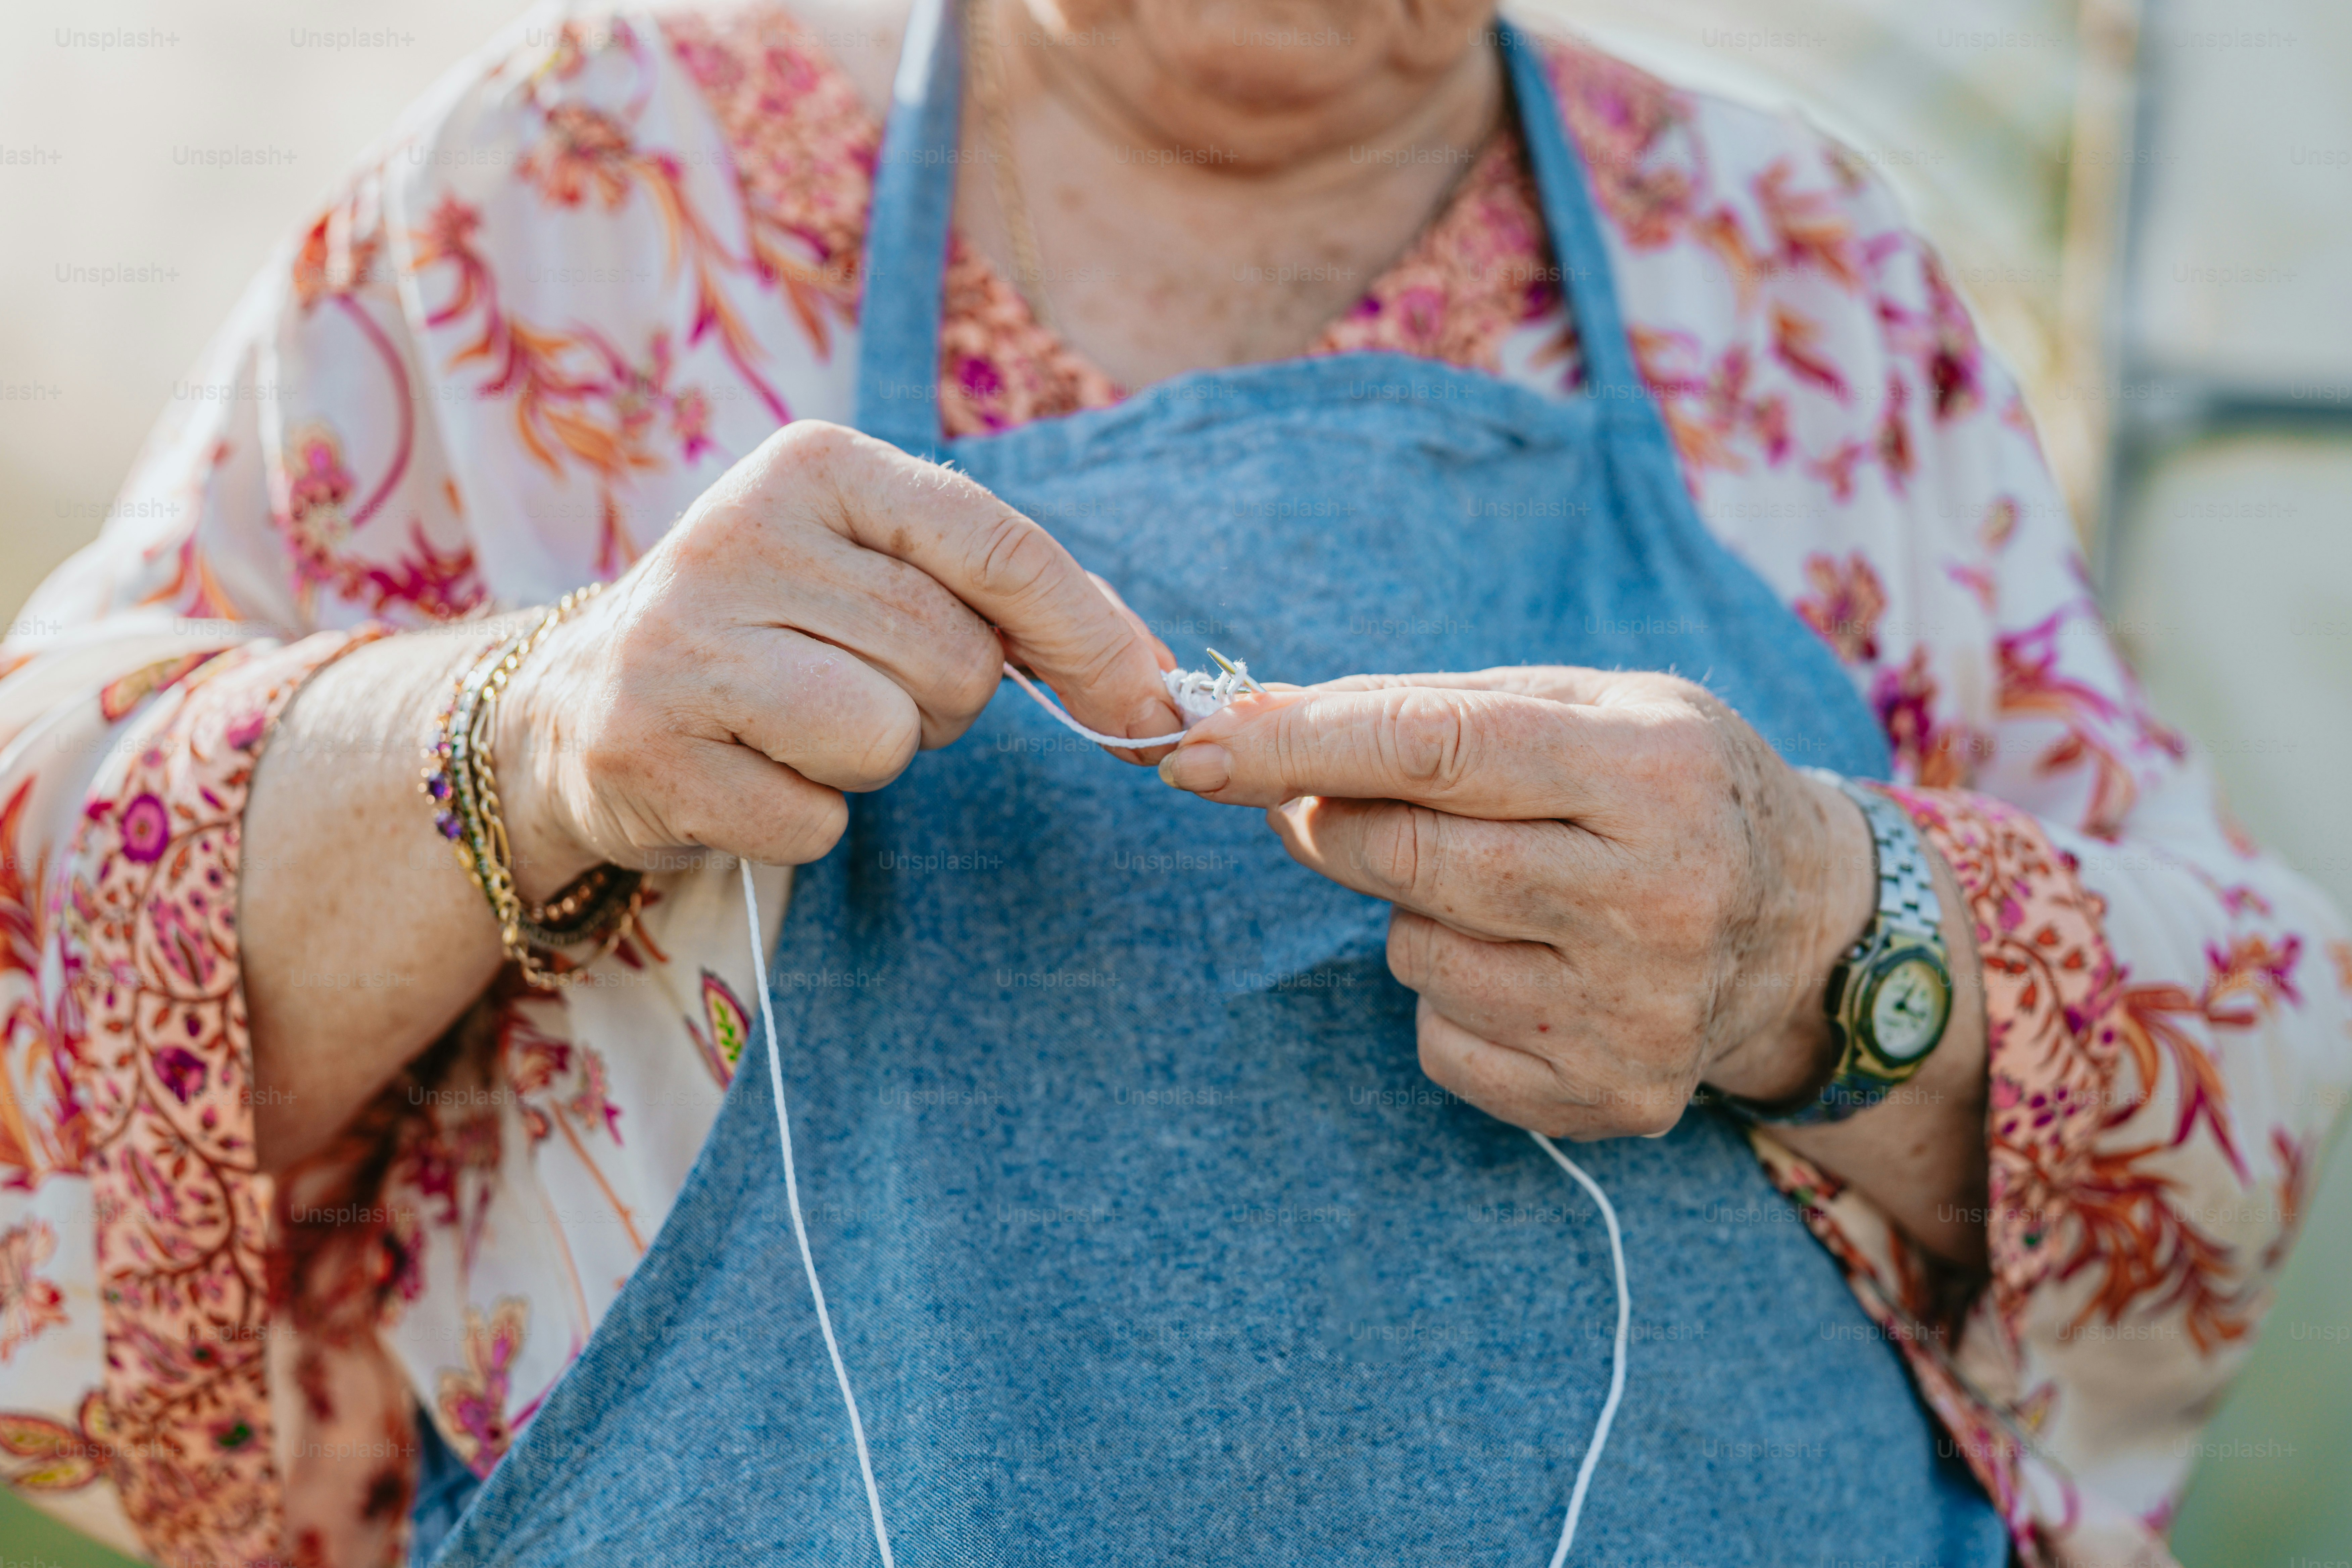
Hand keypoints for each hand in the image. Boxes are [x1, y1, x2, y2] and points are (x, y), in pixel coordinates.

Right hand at [498, 421, 1180, 896]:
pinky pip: (818, 820)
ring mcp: (680, 641)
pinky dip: (802, 818)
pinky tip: (741, 772)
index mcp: (815, 464)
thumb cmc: (771, 635)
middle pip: (955, 657)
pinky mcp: (646, 747)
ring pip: (890, 738)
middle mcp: (741, 533)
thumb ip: (1006, 596)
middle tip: (847, 682)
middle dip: (937, 700)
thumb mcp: (874, 568)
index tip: (1147, 701)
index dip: (1091, 636)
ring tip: (790, 725)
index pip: (1000, 546)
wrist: (580, 704)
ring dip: (869, 759)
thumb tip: (1152, 679)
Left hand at [1155, 666, 1877, 1139]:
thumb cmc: (1672, 788)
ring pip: (1416, 953)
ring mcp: (1639, 1013)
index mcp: (1655, 771)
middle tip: (1332, 804)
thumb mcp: (1585, 704)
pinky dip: (1452, 995)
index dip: (1298, 748)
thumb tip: (1247, 723)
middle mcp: (1658, 899)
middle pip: (1409, 859)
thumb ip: (1421, 709)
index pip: (1432, 750)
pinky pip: (1443, 1041)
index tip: (1193, 747)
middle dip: (1334, 825)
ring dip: (1414, 913)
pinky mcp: (1615, 1095)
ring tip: (1502, 890)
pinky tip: (1529, 966)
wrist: (1810, 929)